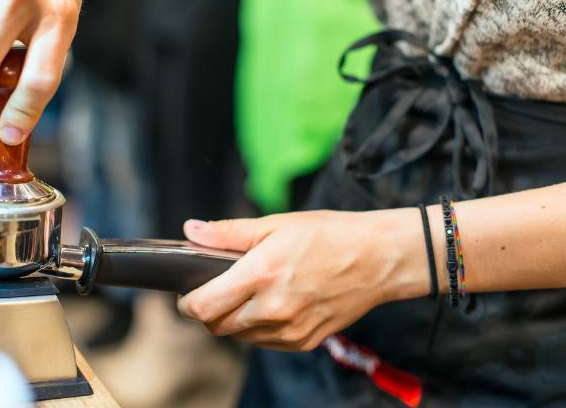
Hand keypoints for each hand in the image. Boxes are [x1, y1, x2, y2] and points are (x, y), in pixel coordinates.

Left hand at [177, 209, 428, 350]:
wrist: (379, 258)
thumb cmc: (329, 235)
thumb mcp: (276, 224)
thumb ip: (228, 232)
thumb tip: (191, 230)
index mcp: (261, 275)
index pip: (203, 305)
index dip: (187, 301)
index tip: (187, 291)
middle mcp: (273, 309)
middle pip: (216, 326)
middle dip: (206, 311)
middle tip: (212, 290)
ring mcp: (290, 330)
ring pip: (239, 336)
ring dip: (231, 320)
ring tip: (243, 294)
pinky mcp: (304, 342)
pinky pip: (264, 342)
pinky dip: (256, 328)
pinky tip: (267, 305)